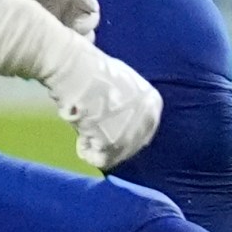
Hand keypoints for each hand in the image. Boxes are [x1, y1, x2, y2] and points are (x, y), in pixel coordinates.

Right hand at [45, 45, 160, 170]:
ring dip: (97, 145)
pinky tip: (80, 137)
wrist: (77, 71)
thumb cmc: (92, 71)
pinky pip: (99, 160)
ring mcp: (134, 134)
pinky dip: (86, 151)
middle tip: (91, 130)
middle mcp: (149, 121)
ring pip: (115, 154)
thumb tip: (121, 116)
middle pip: (131, 143)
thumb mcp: (123, 83)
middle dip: (110, 140)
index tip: (102, 123)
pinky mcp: (114, 144)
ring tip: (83, 129)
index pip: (142, 127)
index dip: (119, 129)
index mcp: (154, 103)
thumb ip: (129, 101)